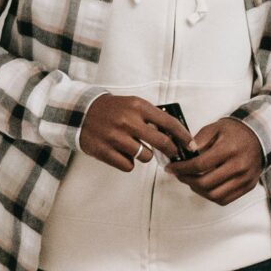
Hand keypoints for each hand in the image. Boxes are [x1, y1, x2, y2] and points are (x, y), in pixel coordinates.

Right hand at [78, 95, 193, 172]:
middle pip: (161, 142)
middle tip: (172, 153)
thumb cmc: (112, 110)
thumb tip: (174, 134)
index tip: (191, 144)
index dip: (183, 136)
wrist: (79, 112)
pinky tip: (121, 153)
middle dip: (171, 150)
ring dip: (144, 155)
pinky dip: (128, 162)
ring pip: (145, 156)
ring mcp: (115, 137)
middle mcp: (128, 121)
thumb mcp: (132, 105)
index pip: (168, 122)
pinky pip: (128, 165)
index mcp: (137, 106)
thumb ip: (151, 117)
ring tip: (134, 147)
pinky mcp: (105, 151)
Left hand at [169, 117, 264, 204]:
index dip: (182, 169)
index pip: (200, 165)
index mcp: (229, 149)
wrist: (259, 135)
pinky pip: (225, 199)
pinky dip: (211, 196)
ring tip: (191, 181)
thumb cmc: (234, 131)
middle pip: (206, 183)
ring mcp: (245, 178)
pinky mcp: (248, 186)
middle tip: (179, 175)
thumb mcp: (214, 128)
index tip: (171, 168)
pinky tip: (204, 187)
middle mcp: (239, 166)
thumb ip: (198, 141)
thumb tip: (184, 154)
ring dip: (198, 191)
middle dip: (187, 180)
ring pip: (214, 195)